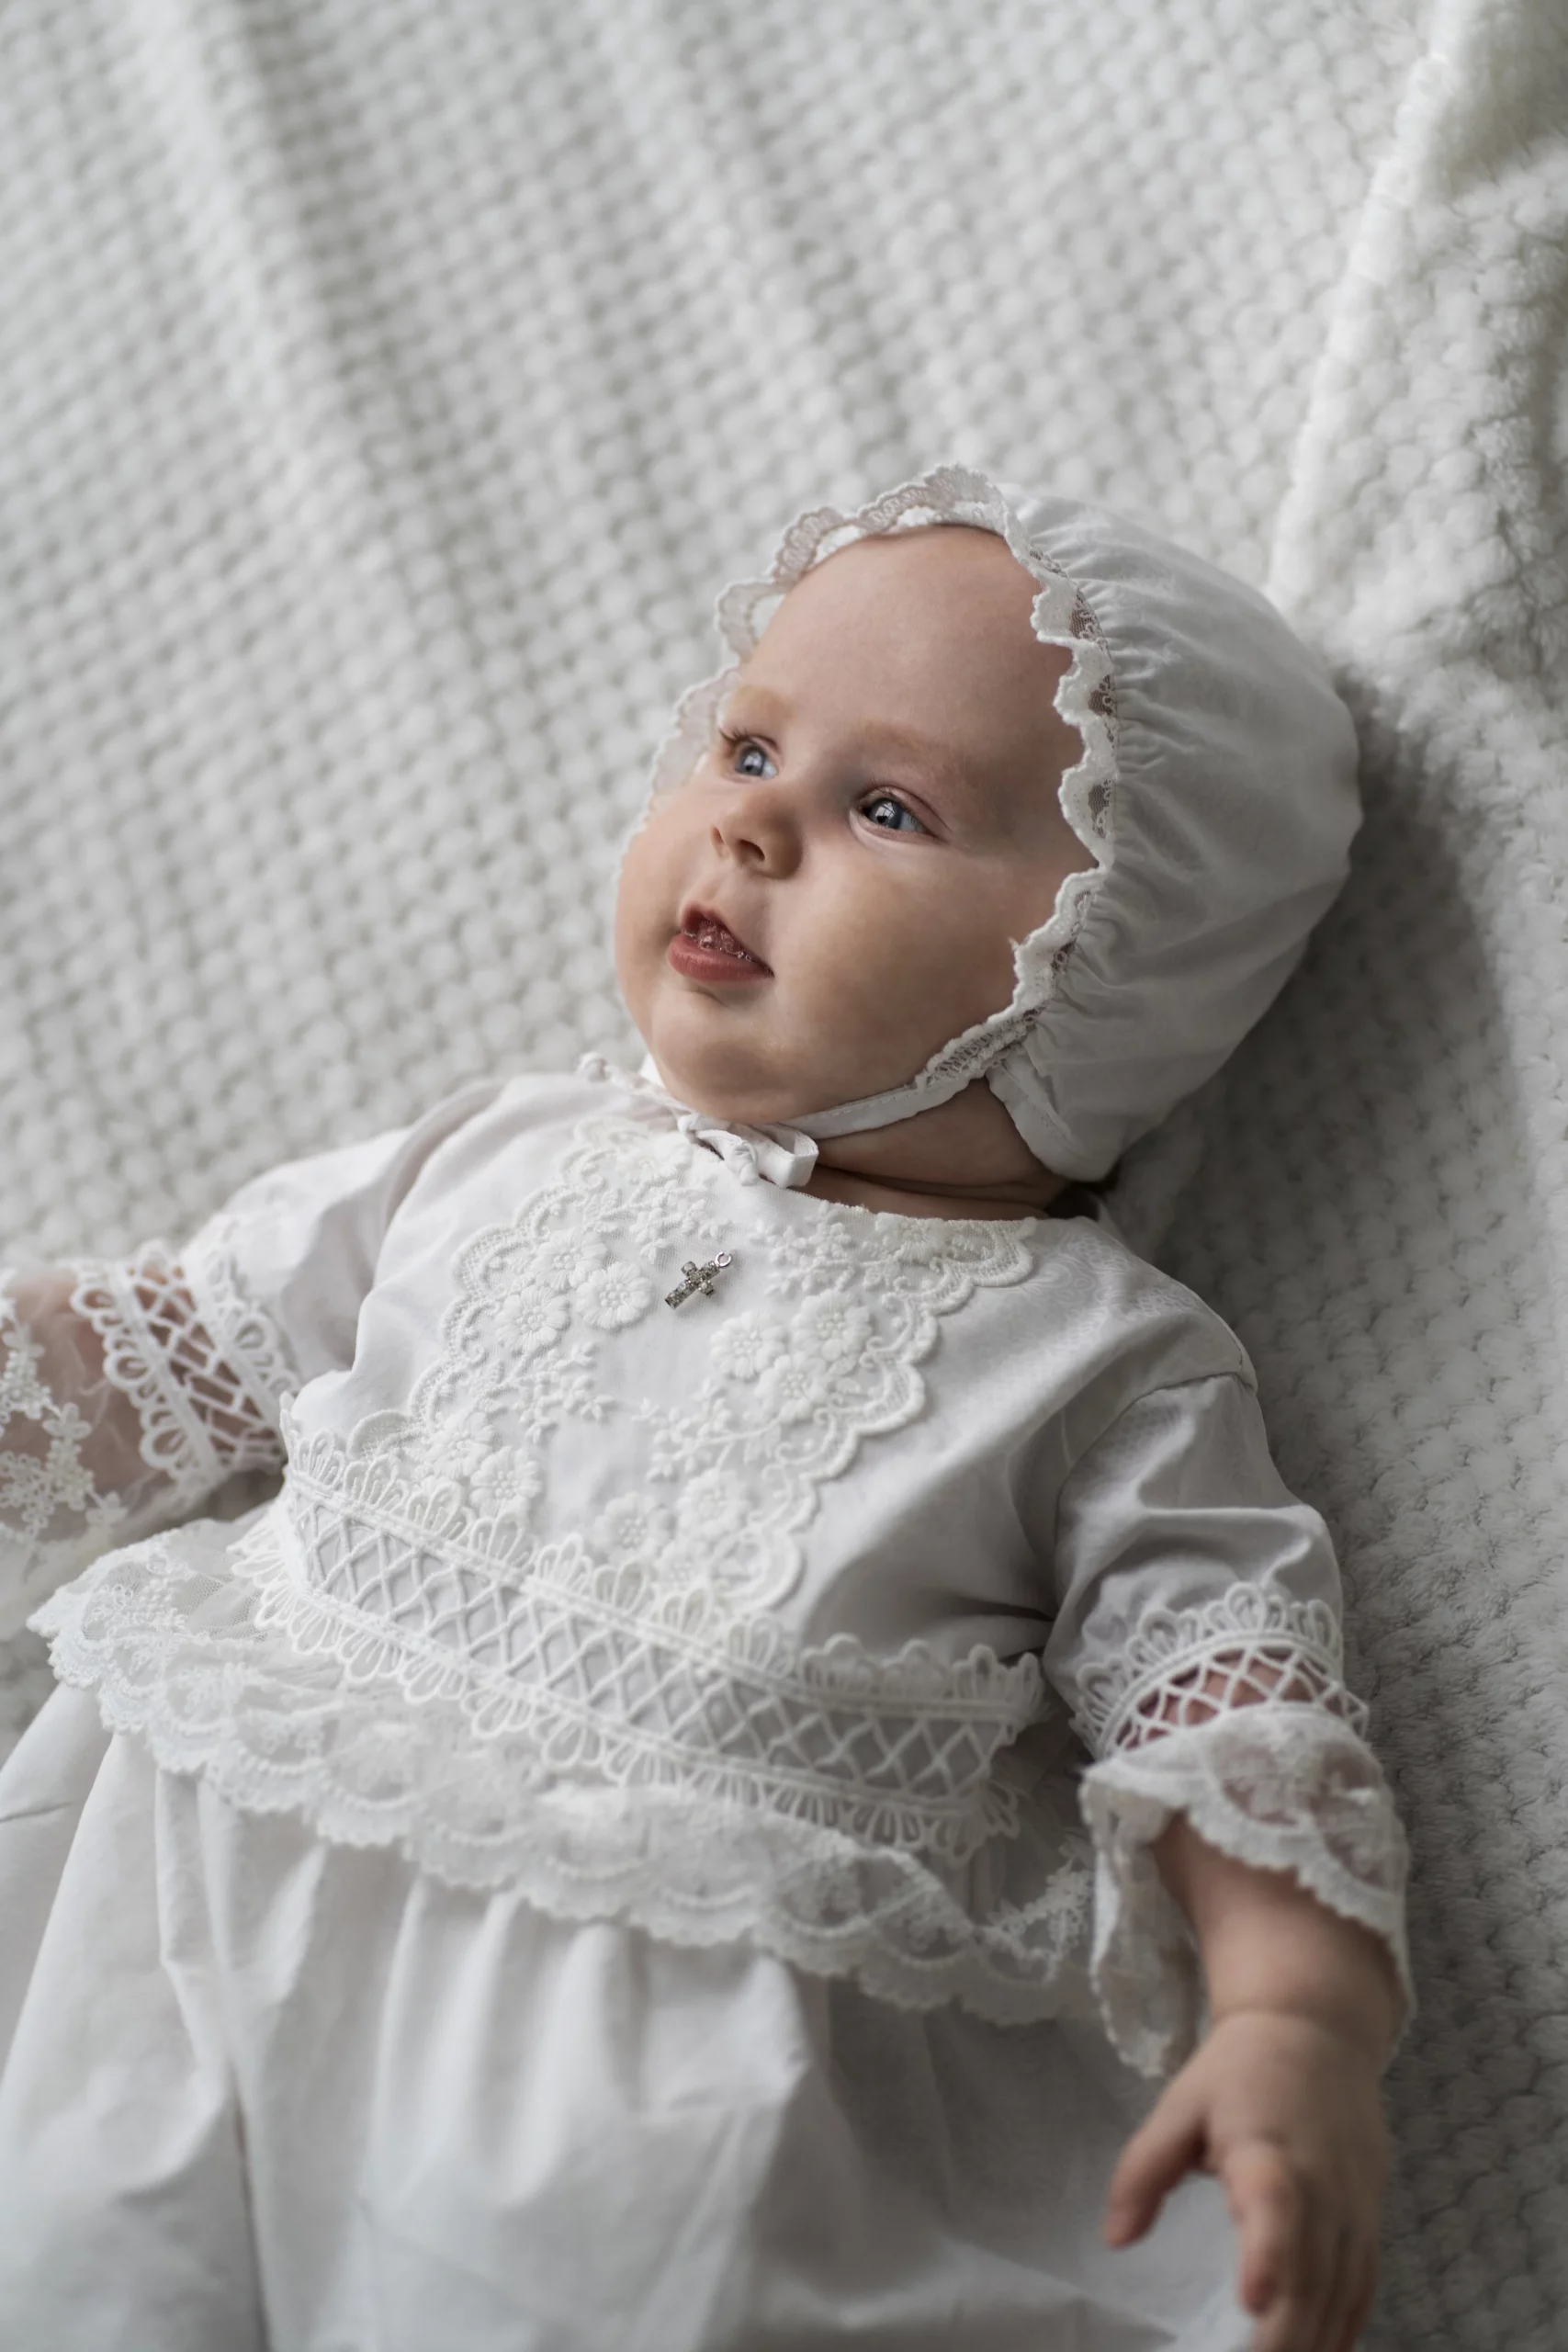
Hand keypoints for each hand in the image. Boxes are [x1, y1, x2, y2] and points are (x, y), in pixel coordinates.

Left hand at [1104, 2007, 1388, 2351]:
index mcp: (1266, 2149)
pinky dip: (1346, 2326)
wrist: (1317, 2032)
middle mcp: (1321, 2184)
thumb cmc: (1238, 2073)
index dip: (1268, 2255)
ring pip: (1341, 2289)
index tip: (1252, 2302)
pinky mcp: (1370, 2217)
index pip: (1275, 2205)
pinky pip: (1363, 2284)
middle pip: (1312, 2270)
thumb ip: (1144, 2171)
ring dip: (1314, 2341)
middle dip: (1285, 2336)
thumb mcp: (1179, 2106)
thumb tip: (1116, 2239)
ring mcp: (1353, 2205)